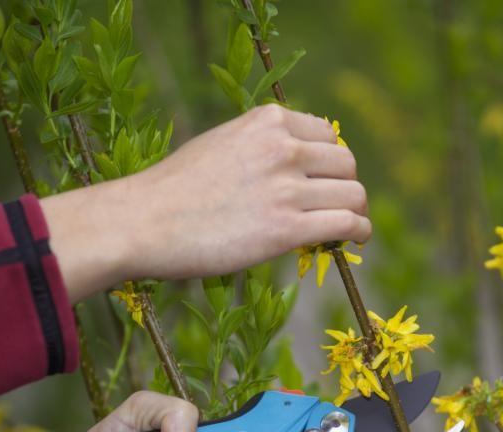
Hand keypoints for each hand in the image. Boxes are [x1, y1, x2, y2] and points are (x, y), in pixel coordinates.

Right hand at [43, 105, 370, 301]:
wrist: (143, 221)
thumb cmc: (173, 188)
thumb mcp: (221, 143)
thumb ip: (261, 146)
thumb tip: (295, 162)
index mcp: (268, 121)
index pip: (327, 135)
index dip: (330, 161)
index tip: (324, 181)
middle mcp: (284, 148)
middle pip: (346, 164)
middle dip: (345, 186)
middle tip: (336, 206)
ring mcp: (287, 188)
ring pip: (353, 194)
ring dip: (356, 212)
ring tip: (350, 226)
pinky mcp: (287, 229)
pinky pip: (347, 223)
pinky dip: (359, 231)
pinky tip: (356, 238)